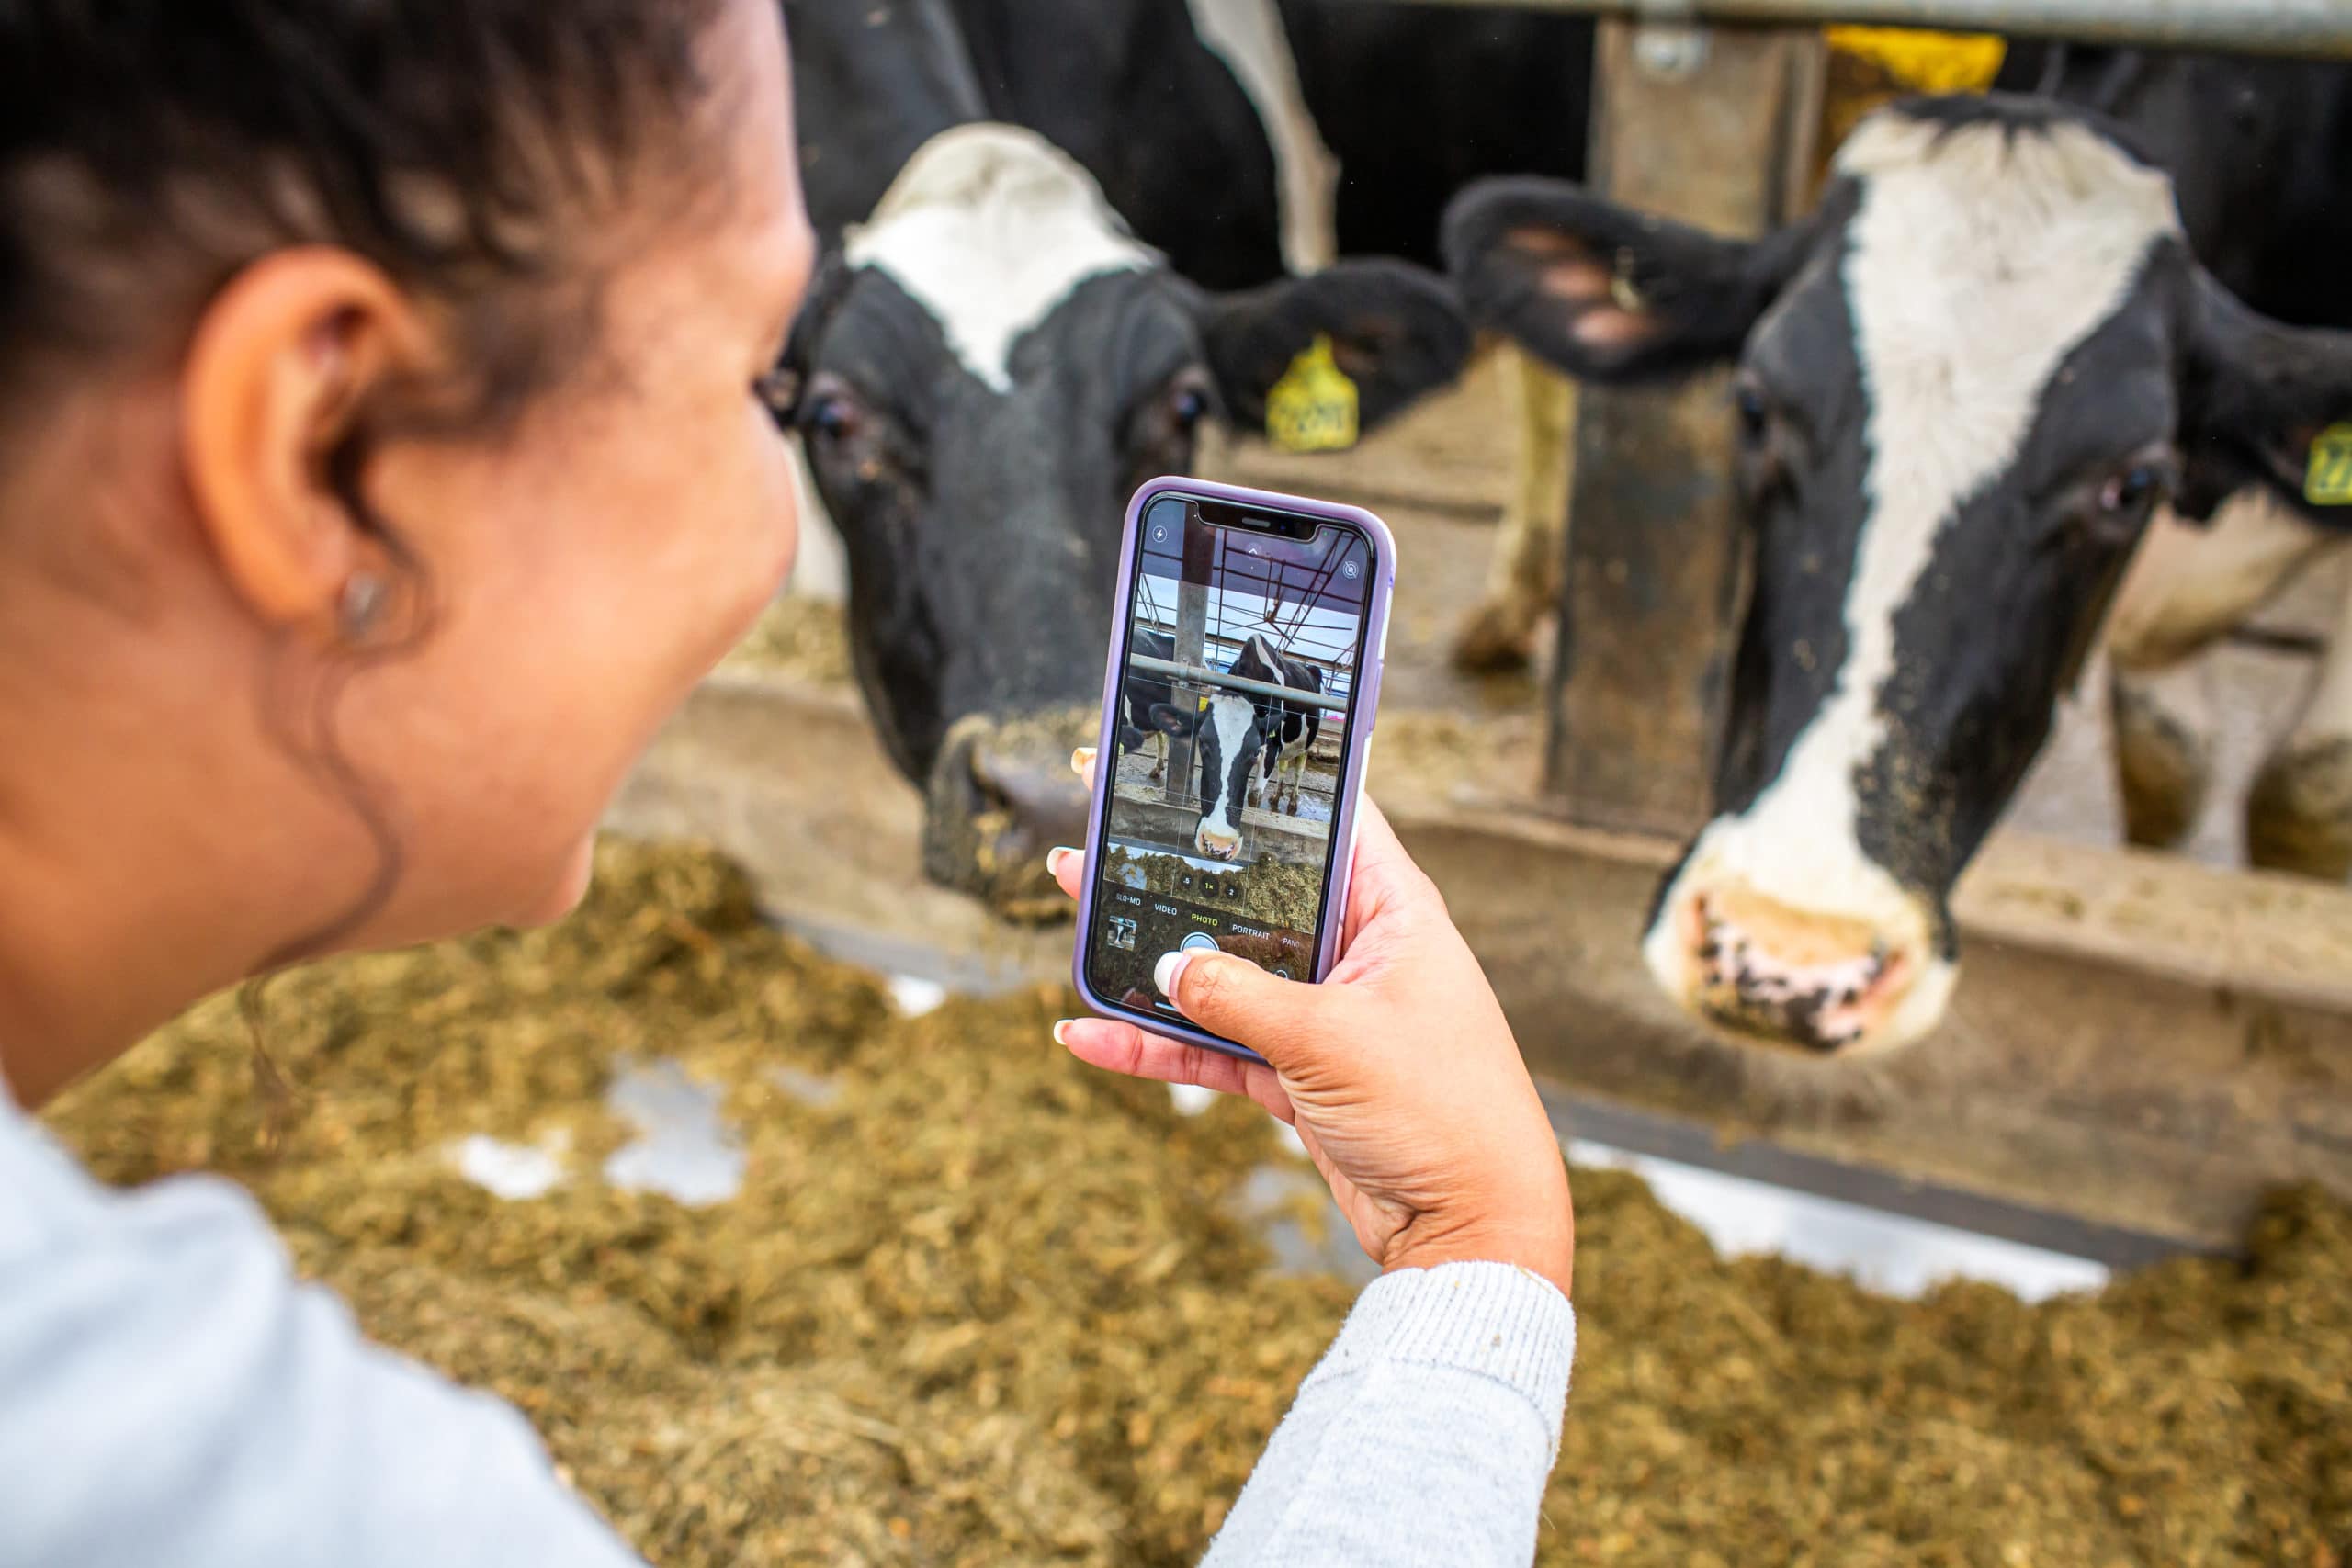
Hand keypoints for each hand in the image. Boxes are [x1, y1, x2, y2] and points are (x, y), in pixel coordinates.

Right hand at [1049, 749, 1572, 1298]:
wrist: (1473, 1230)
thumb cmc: (1440, 1112)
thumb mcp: (1330, 1040)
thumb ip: (1239, 995)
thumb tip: (1166, 966)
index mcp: (1393, 911)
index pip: (1325, 820)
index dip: (1258, 783)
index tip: (1193, 750)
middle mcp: (1358, 951)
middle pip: (1251, 893)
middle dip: (1176, 867)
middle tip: (1100, 820)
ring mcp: (1323, 1013)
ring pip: (1221, 969)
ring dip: (1149, 953)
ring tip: (1072, 904)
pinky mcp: (1298, 1073)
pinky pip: (1213, 1045)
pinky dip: (1156, 1043)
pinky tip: (1088, 1035)